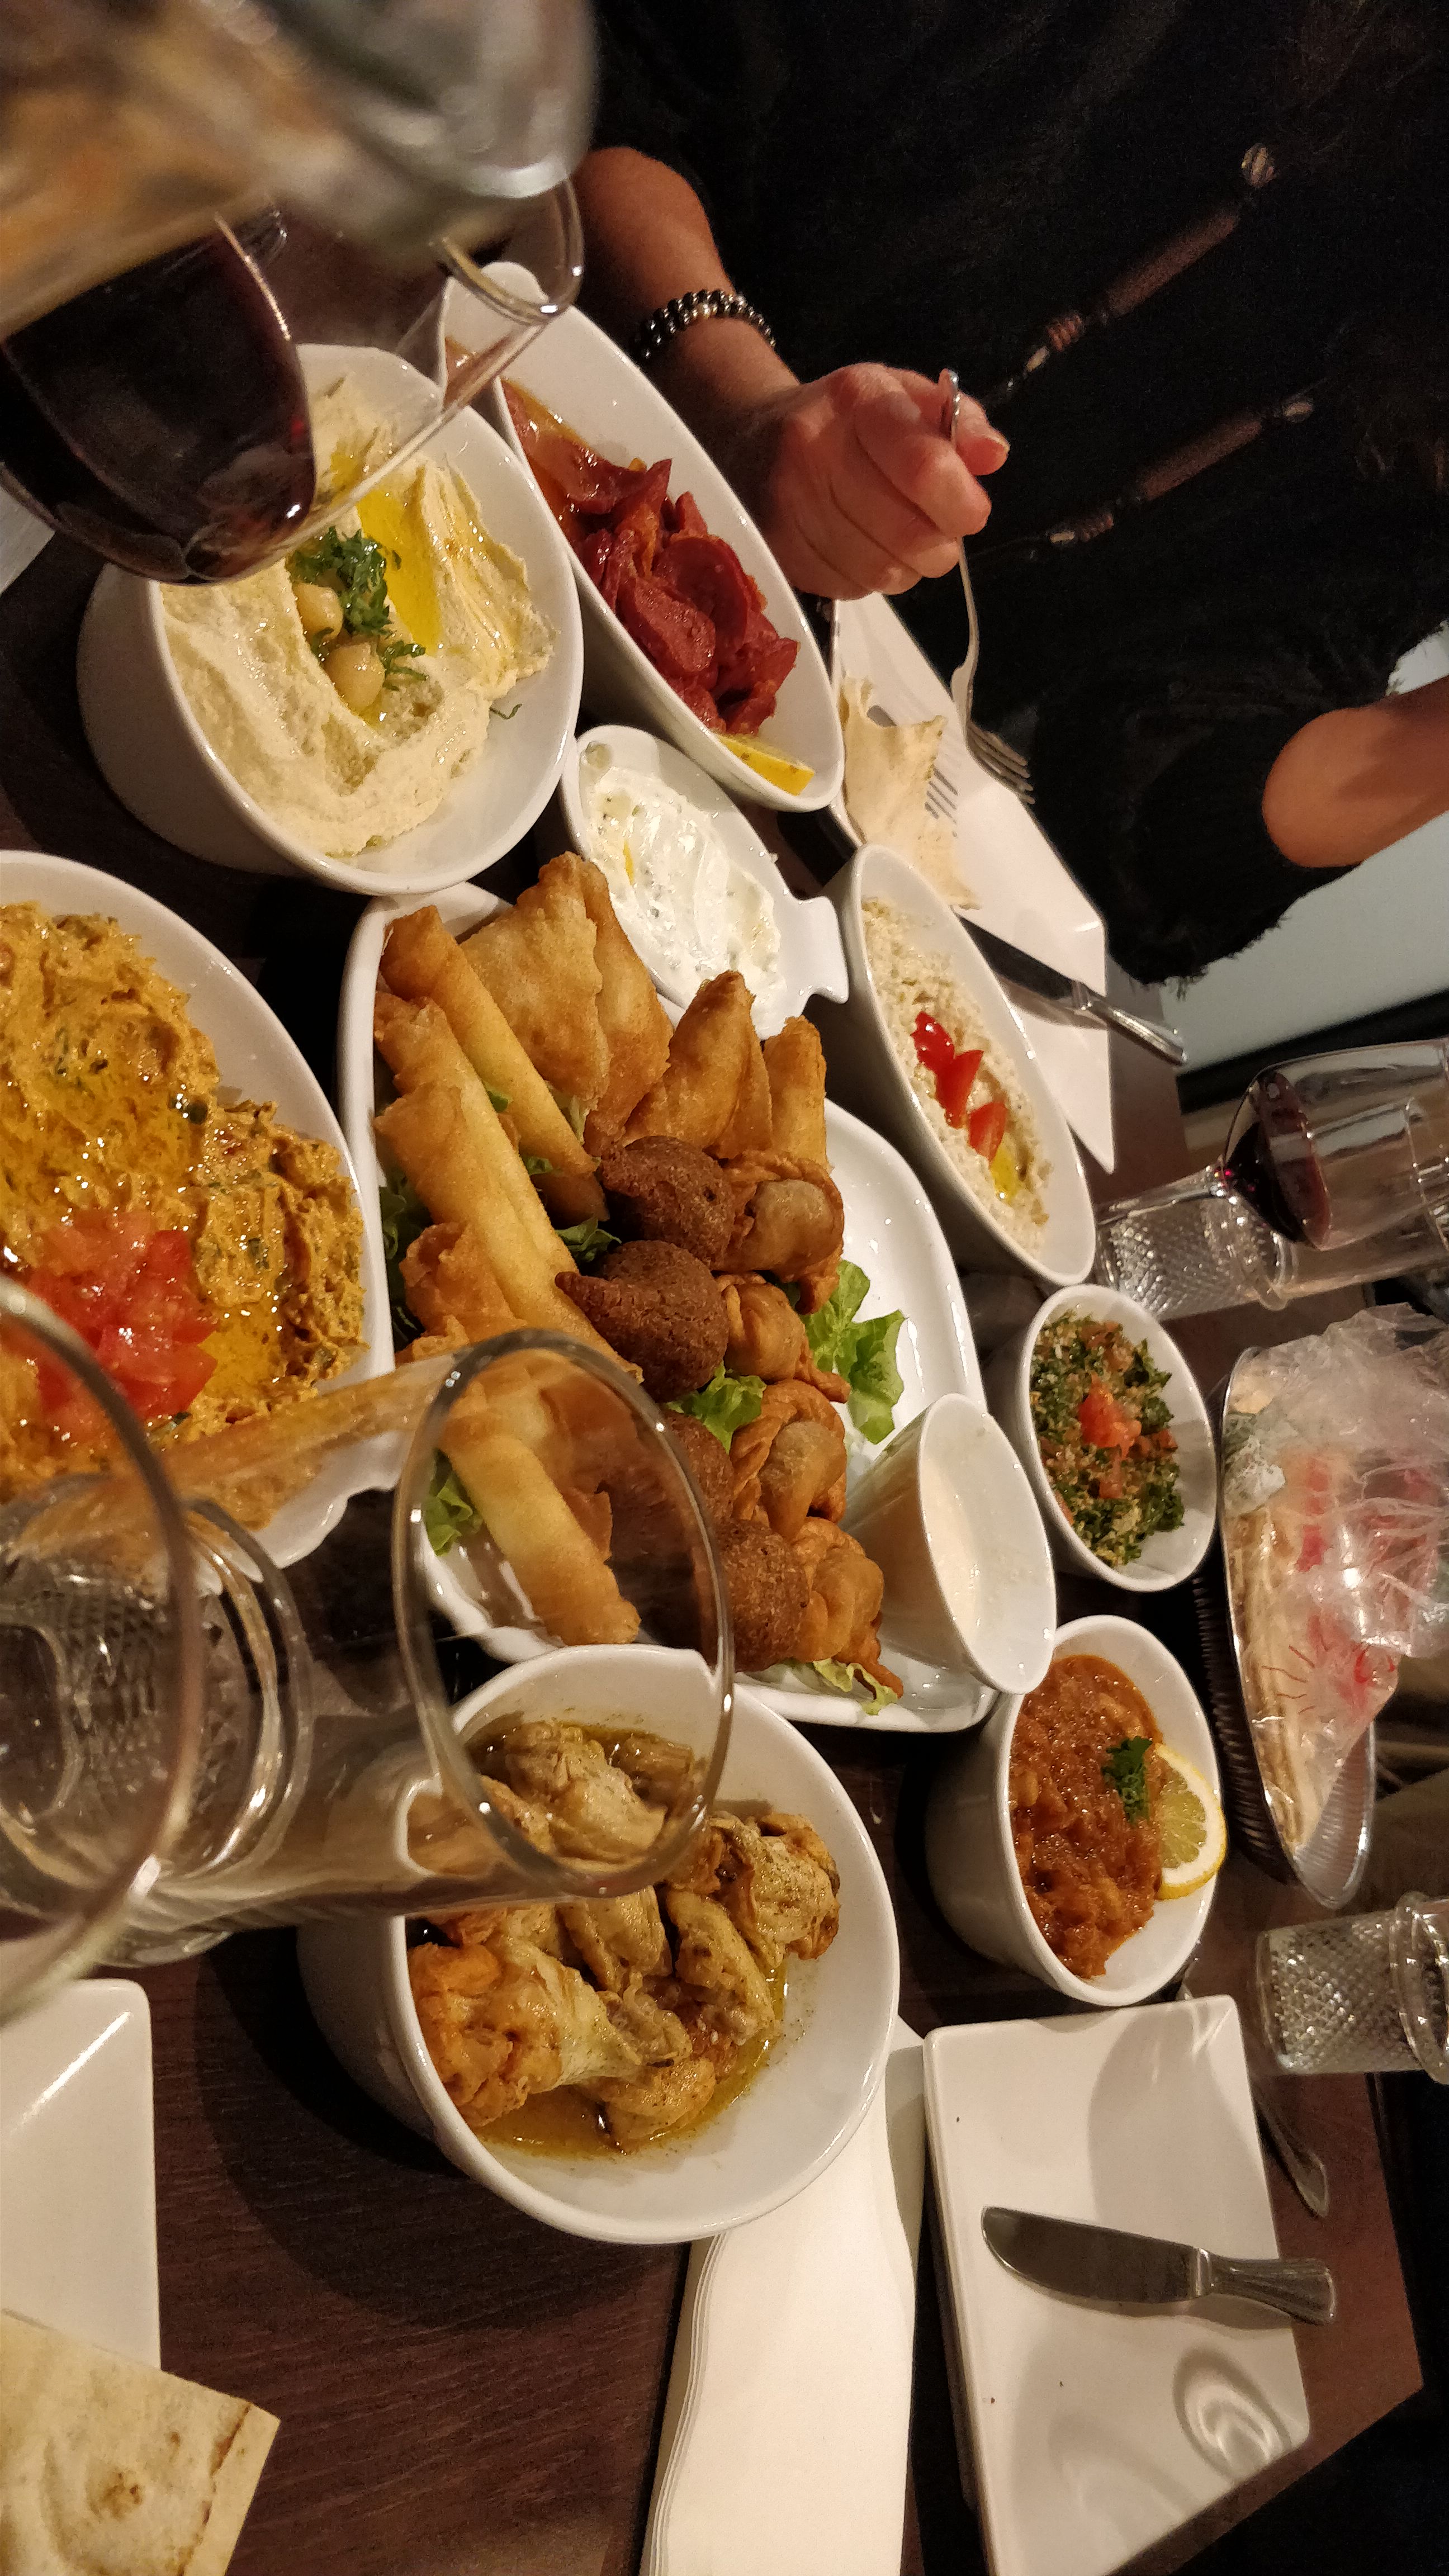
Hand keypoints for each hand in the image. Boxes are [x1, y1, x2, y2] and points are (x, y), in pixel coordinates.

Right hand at [715, 362, 1008, 597]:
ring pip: (882, 572)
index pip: (924, 468)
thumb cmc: (847, 420)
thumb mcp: (905, 396)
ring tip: (899, 534)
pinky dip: (872, 577)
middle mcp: (813, 454)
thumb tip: (993, 456)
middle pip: (908, 534)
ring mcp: (789, 510)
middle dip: (940, 542)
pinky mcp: (778, 554)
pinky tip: (865, 547)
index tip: (971, 509)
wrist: (753, 441)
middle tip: (938, 527)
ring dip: (908, 564)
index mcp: (856, 402)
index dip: (960, 502)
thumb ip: (958, 421)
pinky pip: (852, 588)